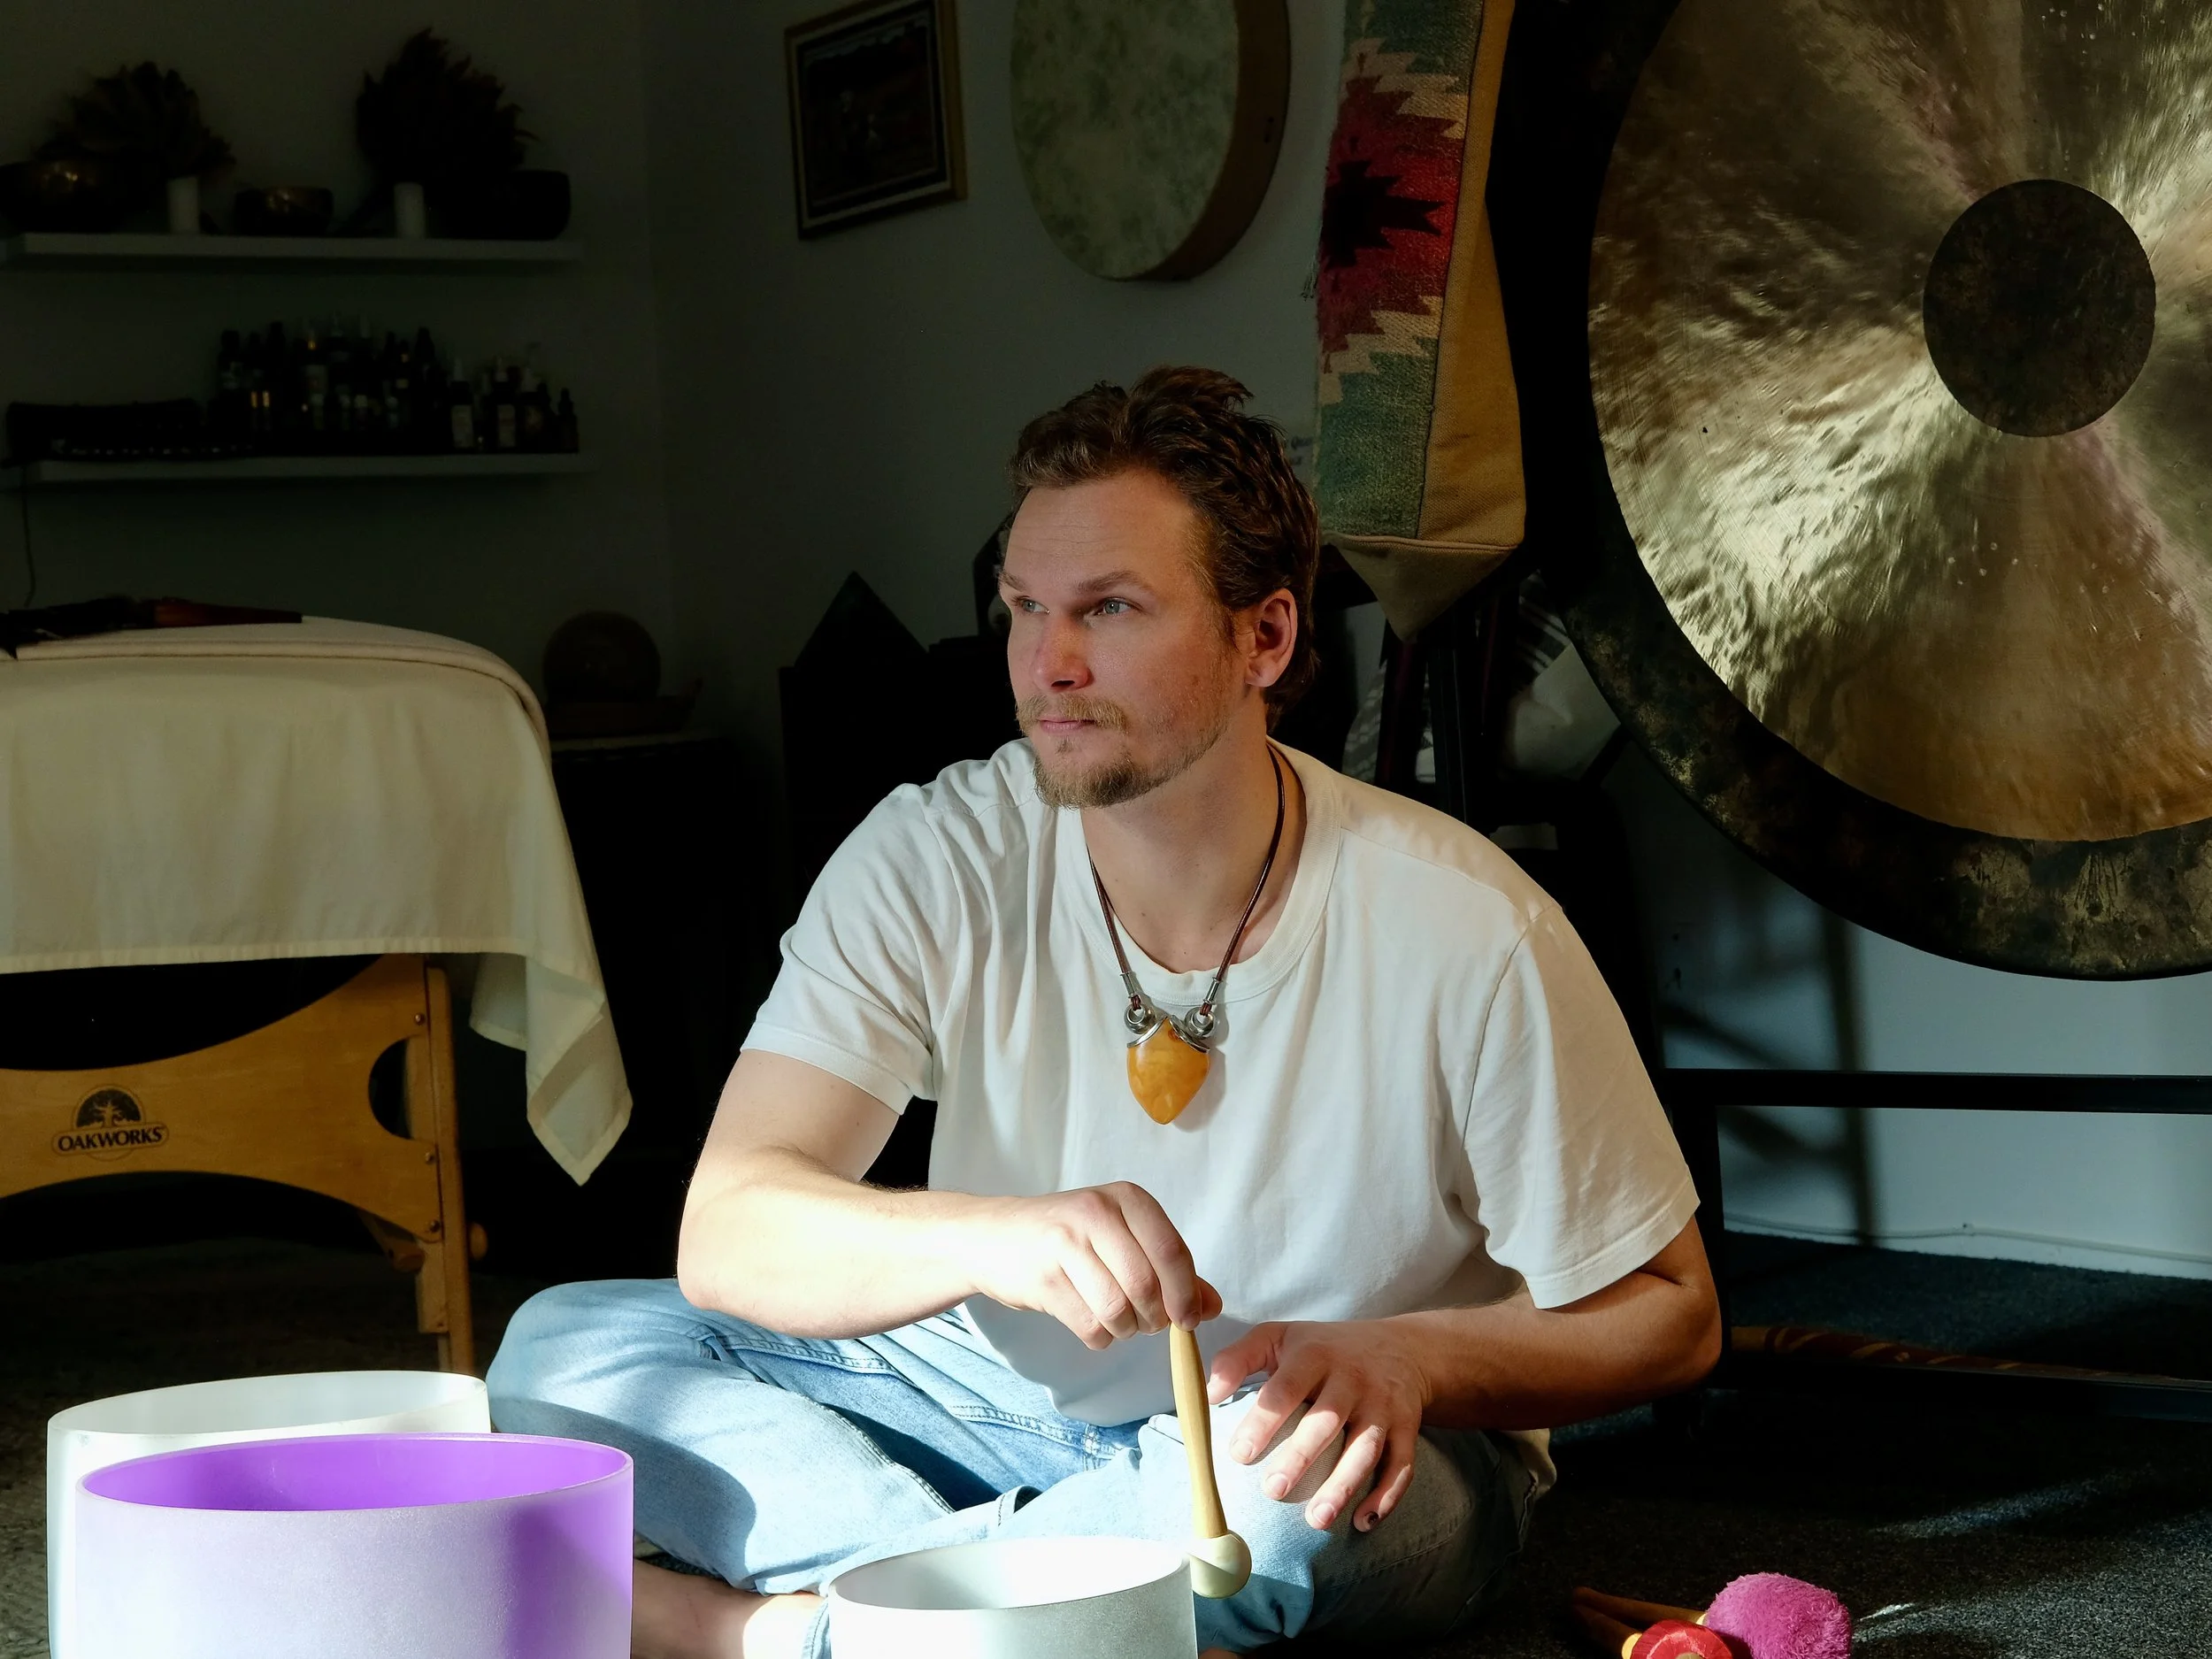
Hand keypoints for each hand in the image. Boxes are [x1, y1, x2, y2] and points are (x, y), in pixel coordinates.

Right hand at [965, 1182, 1221, 1348]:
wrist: (991, 1237)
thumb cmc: (1066, 1238)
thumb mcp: (1121, 1238)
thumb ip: (1169, 1268)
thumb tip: (1211, 1306)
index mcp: (1127, 1199)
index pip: (1173, 1252)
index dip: (1186, 1294)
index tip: (1188, 1319)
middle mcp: (1097, 1213)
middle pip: (1148, 1286)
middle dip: (1154, 1318)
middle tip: (1146, 1321)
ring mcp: (1066, 1244)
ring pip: (1119, 1310)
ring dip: (1124, 1329)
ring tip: (1114, 1318)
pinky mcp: (1044, 1278)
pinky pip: (1090, 1327)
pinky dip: (1098, 1336)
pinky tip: (1088, 1320)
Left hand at [1206, 1320, 1429, 1532]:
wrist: (1402, 1349)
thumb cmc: (1324, 1348)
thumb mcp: (1279, 1337)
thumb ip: (1238, 1359)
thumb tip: (1206, 1395)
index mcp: (1315, 1355)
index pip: (1287, 1386)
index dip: (1264, 1419)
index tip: (1238, 1453)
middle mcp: (1352, 1379)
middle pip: (1327, 1420)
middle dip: (1301, 1456)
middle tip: (1272, 1490)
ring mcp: (1382, 1406)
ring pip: (1366, 1448)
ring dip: (1343, 1485)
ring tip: (1317, 1519)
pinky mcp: (1407, 1429)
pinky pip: (1401, 1466)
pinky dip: (1387, 1496)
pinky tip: (1363, 1523)